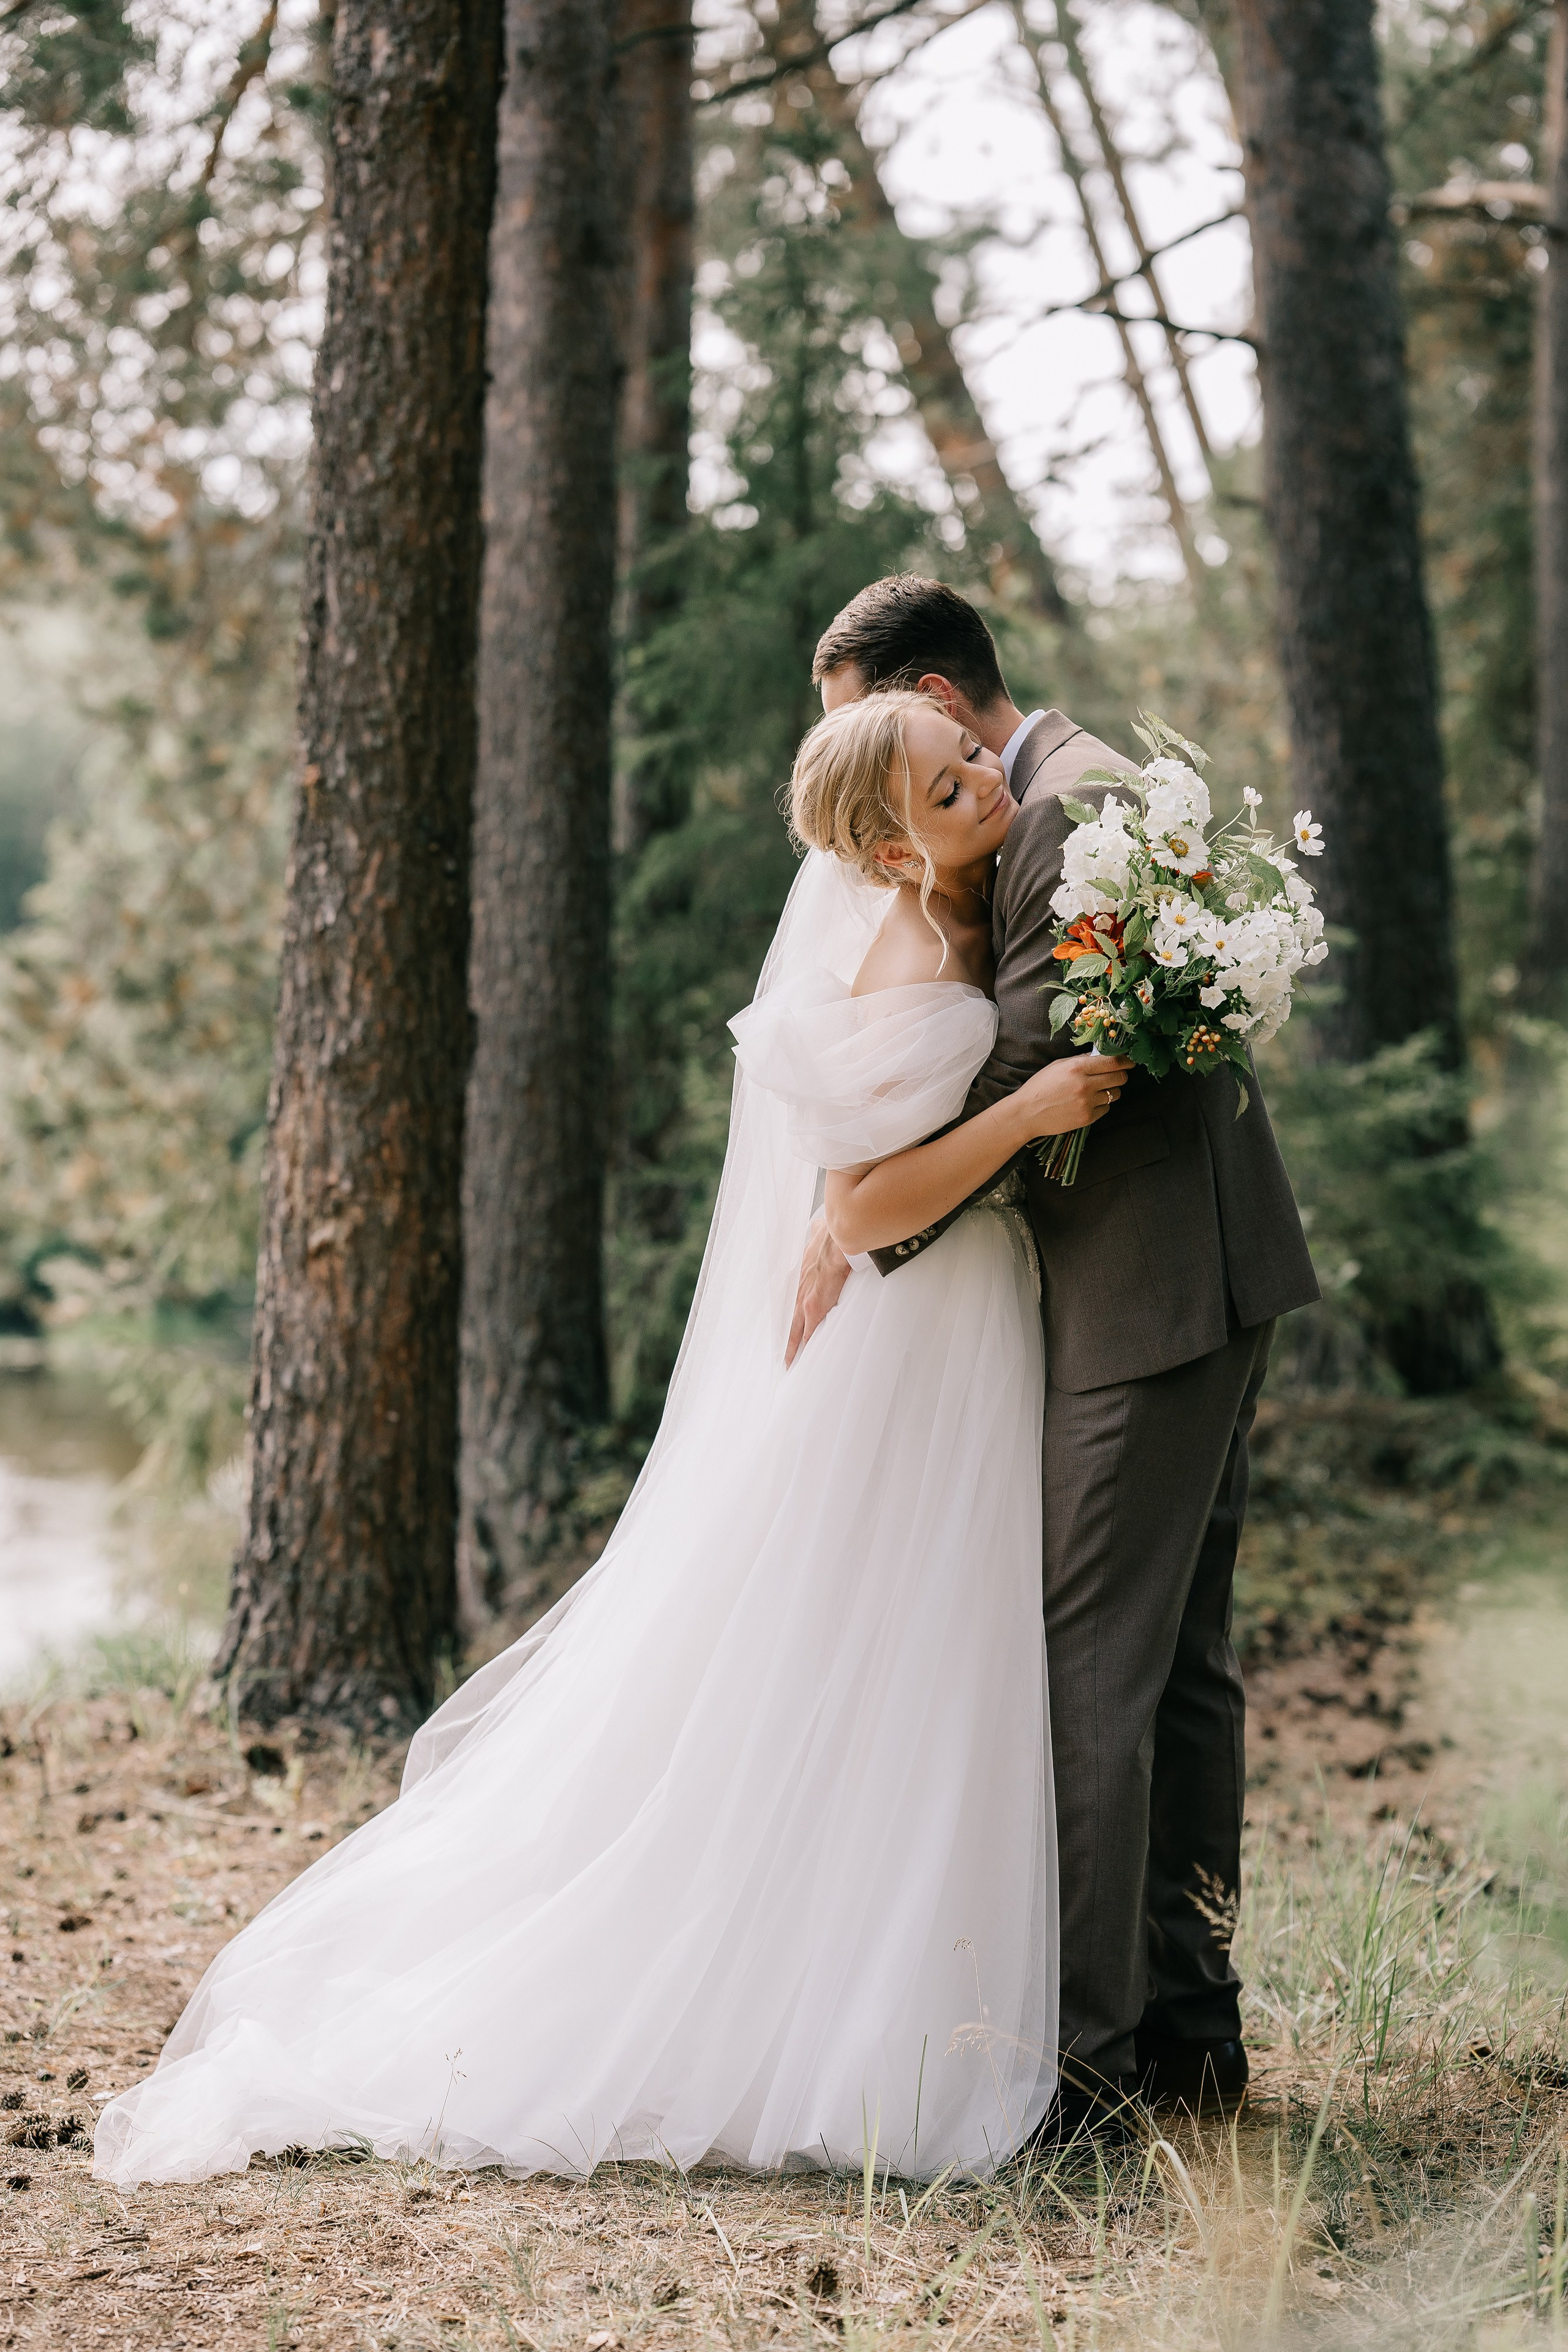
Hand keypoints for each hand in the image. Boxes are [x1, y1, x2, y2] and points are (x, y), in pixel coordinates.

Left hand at [786, 1211, 850, 1366]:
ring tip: (786, 1362)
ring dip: (789, 1346)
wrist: (839, 1239)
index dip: (788, 1309)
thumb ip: (816, 1232)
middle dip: (783, 1335)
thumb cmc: (833, 1234)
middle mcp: (797, 1288)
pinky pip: (807, 1333)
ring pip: (792, 1329)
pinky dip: (804, 1347)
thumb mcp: (818, 1231)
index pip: (790, 1296)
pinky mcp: (814, 1308)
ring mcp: (803, 1299)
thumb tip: (817, 1225)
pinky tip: (801, 1359)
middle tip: (778, 1353)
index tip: (785, 1321)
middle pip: (786, 1317)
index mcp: (800, 1272)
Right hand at [1010, 1051, 1134, 1142]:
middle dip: (1120, 1075)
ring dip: (1110, 1091)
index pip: (1113, 1061)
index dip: (1126, 1060)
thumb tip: (1102, 1056)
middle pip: (1120, 1078)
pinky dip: (1101, 1105)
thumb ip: (1082, 1060)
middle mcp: (1085, 1085)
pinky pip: (1106, 1109)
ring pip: (1115, 1094)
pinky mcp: (1087, 1118)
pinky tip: (1087, 1103)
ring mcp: (1087, 1103)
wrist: (1026, 1114)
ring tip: (1096, 1091)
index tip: (1130, 1061)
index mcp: (1077, 1068)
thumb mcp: (1059, 1066)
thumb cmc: (1040, 1087)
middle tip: (1114, 1075)